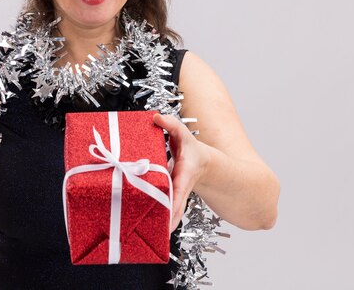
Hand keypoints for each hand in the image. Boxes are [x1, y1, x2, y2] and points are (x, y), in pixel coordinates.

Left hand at [153, 113, 210, 231]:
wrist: (205, 165)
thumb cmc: (192, 151)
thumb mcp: (184, 135)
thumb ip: (172, 125)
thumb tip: (157, 116)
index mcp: (184, 176)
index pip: (179, 192)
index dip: (173, 205)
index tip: (168, 217)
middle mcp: (181, 189)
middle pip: (175, 210)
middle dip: (167, 221)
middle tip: (159, 234)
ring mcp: (176, 197)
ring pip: (170, 214)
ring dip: (162, 224)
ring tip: (152, 236)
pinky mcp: (171, 199)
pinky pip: (165, 210)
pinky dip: (159, 219)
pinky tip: (148, 228)